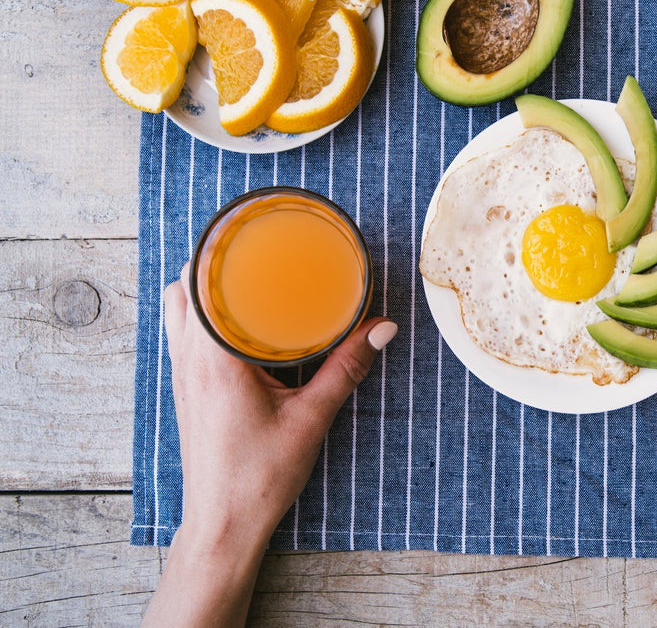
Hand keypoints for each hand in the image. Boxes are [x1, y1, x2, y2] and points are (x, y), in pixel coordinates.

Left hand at [142, 264, 395, 626]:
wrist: (224, 525)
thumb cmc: (258, 478)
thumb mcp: (312, 418)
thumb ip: (347, 367)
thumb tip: (382, 327)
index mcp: (213, 359)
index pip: (199, 283)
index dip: (217, 248)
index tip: (248, 228)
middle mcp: (188, 360)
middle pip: (182, 286)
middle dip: (212, 259)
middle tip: (255, 247)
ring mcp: (181, 375)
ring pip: (176, 309)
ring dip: (203, 286)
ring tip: (245, 276)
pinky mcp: (186, 389)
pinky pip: (182, 334)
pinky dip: (200, 313)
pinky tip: (237, 320)